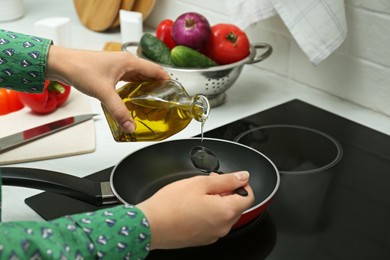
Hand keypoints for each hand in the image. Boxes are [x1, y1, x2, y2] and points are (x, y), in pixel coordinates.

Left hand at [45, 45, 169, 132]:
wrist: (61, 64)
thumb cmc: (80, 69)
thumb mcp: (104, 92)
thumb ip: (119, 111)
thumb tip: (130, 125)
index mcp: (129, 61)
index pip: (156, 70)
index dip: (167, 81)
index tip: (175, 91)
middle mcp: (126, 62)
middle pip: (149, 74)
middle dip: (158, 86)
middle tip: (165, 101)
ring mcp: (118, 66)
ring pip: (139, 77)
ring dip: (146, 87)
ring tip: (153, 101)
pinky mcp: (111, 72)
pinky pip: (129, 80)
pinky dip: (135, 88)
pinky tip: (134, 98)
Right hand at [136, 171, 253, 249]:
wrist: (150, 225)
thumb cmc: (171, 205)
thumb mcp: (200, 183)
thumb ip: (226, 180)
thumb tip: (243, 177)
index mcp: (226, 211)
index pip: (249, 196)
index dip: (241, 184)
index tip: (231, 178)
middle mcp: (223, 227)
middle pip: (237, 206)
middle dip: (227, 191)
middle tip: (209, 182)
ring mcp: (213, 235)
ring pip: (224, 214)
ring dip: (217, 202)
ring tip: (197, 194)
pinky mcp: (202, 239)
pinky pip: (213, 223)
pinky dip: (208, 213)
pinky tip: (192, 206)